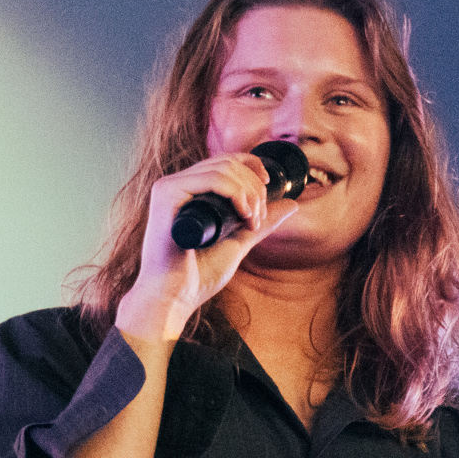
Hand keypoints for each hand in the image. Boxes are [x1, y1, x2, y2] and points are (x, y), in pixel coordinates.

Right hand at [115, 153, 300, 339]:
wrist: (173, 297)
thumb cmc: (197, 275)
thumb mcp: (238, 242)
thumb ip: (261, 223)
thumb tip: (292, 204)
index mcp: (190, 191)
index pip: (225, 160)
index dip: (252, 165)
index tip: (268, 186)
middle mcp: (178, 184)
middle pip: (228, 161)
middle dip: (255, 186)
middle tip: (258, 217)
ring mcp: (170, 187)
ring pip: (223, 168)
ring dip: (249, 192)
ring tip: (251, 221)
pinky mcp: (166, 194)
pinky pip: (211, 178)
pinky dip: (235, 192)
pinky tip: (242, 214)